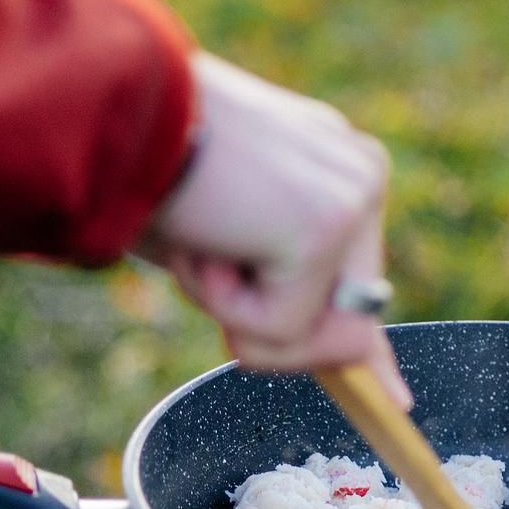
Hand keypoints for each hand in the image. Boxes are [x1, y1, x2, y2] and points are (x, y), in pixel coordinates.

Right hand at [137, 53, 409, 406]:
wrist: (115, 108)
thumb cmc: (140, 169)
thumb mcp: (218, 235)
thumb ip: (268, 286)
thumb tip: (326, 361)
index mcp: (335, 167)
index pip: (363, 278)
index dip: (368, 348)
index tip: (393, 399)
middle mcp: (360, 176)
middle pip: (349, 325)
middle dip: (272, 332)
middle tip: (210, 259)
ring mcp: (352, 200)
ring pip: (314, 339)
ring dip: (235, 312)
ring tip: (203, 238)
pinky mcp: (324, 228)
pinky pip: (277, 329)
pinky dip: (221, 303)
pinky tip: (203, 237)